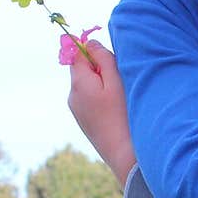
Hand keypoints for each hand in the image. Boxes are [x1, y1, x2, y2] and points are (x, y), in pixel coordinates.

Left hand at [67, 41, 136, 187]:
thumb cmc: (124, 115)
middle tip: (120, 79)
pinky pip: (90, 100)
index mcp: (79, 83)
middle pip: (82, 70)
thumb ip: (102, 58)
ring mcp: (77, 111)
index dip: (92, 49)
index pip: (77, 53)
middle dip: (99, 68)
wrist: (124, 155)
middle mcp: (73, 96)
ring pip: (87, 86)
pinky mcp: (85, 122)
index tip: (110, 56)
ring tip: (121, 98)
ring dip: (102, 84)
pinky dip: (102, 99)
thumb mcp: (116, 80)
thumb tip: (89, 42)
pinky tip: (116, 111)